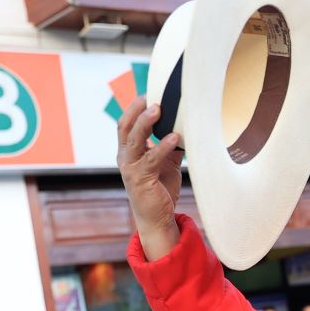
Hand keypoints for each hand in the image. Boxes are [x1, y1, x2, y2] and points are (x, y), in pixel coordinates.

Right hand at [117, 99, 184, 258]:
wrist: (157, 218)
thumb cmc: (160, 188)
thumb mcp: (166, 162)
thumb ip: (169, 144)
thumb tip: (185, 125)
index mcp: (128, 151)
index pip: (125, 123)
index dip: (134, 107)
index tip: (149, 92)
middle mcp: (125, 157)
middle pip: (125, 126)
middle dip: (136, 109)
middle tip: (151, 96)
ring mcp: (131, 168)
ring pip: (134, 139)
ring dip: (146, 122)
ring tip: (159, 109)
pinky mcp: (141, 180)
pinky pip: (151, 159)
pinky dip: (163, 147)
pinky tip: (176, 138)